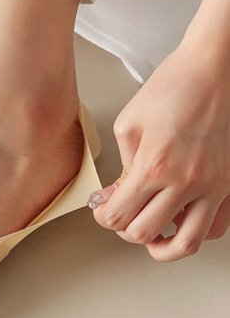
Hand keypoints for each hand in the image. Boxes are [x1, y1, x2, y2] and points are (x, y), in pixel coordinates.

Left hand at [90, 40, 229, 260]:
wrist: (212, 72)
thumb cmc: (172, 88)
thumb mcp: (130, 123)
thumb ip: (121, 165)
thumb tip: (114, 194)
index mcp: (155, 165)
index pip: (119, 216)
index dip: (103, 217)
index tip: (102, 210)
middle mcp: (186, 183)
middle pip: (145, 234)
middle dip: (124, 228)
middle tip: (120, 215)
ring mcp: (212, 188)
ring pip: (185, 244)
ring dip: (162, 245)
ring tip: (150, 233)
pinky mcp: (228, 186)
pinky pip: (214, 229)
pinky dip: (194, 233)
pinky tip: (180, 220)